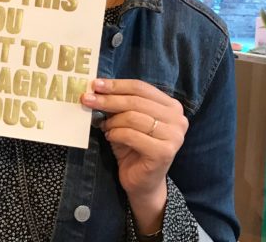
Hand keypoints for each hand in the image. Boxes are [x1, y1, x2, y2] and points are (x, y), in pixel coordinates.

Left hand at [81, 78, 187, 229]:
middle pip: (135, 101)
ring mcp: (174, 136)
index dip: (116, 85)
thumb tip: (96, 88)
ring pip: (133, 117)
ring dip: (112, 121)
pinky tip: (111, 137)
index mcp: (172, 106)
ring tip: (105, 126)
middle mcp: (178, 119)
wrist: (142, 182)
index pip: (140, 87)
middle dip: (108, 99)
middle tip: (87, 99)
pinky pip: (131, 135)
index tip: (95, 84)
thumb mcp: (126, 120)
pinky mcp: (165, 152)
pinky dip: (116, 134)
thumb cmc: (133, 147)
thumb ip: (118, 103)